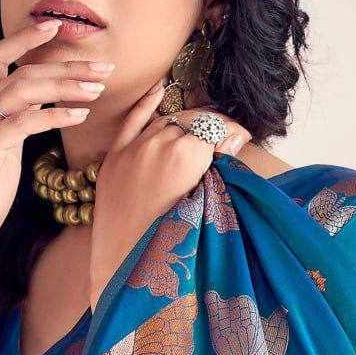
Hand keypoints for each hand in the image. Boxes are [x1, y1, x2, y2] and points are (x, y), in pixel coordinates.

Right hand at [0, 17, 116, 273]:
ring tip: (98, 88)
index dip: (24, 39)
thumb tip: (42, 107)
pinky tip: (79, 116)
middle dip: (65, 66)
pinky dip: (54, 115)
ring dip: (66, 86)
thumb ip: (15, 126)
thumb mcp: (2, 154)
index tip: (56, 26)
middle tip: (103, 66)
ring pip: (24, 91)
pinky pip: (23, 122)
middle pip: (21, 72)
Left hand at [88, 86, 250, 307]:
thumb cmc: (169, 241)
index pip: (216, 130)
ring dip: (182, 127)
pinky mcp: (114, 157)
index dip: (231, 134)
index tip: (241, 140)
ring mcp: (134, 148)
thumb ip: (217, 167)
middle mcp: (159, 143)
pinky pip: (132, 121)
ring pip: (166, 122)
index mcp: (186, 155)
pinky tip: (159, 90)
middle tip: (222, 142)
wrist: (124, 263)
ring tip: (195, 137)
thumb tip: (234, 140)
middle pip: (193, 124)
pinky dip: (146, 104)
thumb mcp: (202, 202)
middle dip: (209, 131)